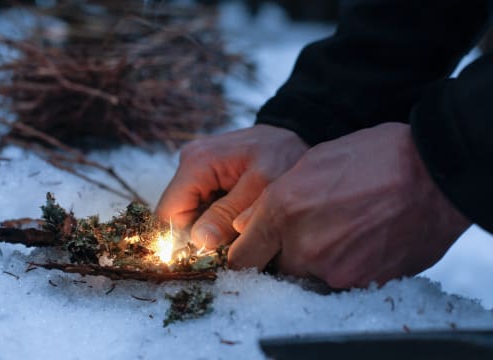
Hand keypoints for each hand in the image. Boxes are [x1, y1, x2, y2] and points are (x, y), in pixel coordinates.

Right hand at [156, 124, 307, 247]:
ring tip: (240, 230)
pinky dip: (217, 219)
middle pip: (177, 215)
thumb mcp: (262, 187)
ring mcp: (196, 168)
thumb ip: (229, 214)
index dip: (183, 240)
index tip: (211, 255)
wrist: (297, 135)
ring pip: (189, 213)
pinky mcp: (206, 175)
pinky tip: (239, 219)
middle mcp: (189, 163)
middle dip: (201, 235)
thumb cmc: (284, 156)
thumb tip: (200, 241)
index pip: (168, 213)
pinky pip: (202, 205)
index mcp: (196, 163)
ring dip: (210, 228)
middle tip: (233, 244)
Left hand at [229, 123, 469, 287]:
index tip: (255, 249)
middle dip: (286, 254)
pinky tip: (361, 239)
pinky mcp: (363, 282)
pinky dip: (345, 265)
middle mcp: (303, 245)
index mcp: (283, 210)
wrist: (433, 174)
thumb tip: (243, 226)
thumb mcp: (311, 163)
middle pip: (277, 269)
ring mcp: (335, 269)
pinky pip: (340, 281)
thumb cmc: (373, 158)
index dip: (247, 254)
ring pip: (309, 276)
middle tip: (312, 229)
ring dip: (318, 260)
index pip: (242, 258)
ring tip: (344, 229)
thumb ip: (269, 201)